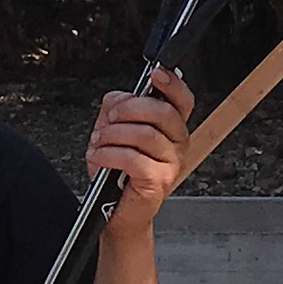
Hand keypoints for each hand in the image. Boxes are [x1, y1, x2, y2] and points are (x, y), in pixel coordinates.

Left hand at [86, 67, 196, 219]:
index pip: (182, 100)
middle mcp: (177, 144)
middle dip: (129, 110)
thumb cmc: (118, 170)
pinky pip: (133, 159)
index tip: (155, 74)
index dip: (173, 84)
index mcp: (171, 127)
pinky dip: (110, 155)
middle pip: (163, 112)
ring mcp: (171, 164)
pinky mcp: (158, 181)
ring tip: (99, 143)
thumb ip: (119, 108)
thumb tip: (122, 97)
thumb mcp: (113, 130)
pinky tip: (101, 157)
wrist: (114, 210)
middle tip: (111, 119)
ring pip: (145, 134)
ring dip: (113, 135)